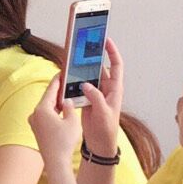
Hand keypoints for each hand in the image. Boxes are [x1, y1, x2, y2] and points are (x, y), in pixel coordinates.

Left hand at [29, 75, 84, 167]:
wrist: (56, 162)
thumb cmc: (64, 142)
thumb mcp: (72, 120)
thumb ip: (69, 106)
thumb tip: (66, 101)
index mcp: (42, 109)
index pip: (51, 90)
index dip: (58, 80)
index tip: (62, 72)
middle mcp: (35, 114)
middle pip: (47, 98)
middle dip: (57, 91)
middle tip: (66, 83)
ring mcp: (34, 123)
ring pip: (46, 108)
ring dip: (56, 102)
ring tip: (67, 96)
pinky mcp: (36, 130)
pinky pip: (45, 116)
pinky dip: (53, 112)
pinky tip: (61, 111)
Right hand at [70, 38, 123, 156]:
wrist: (99, 143)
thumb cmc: (106, 129)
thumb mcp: (102, 113)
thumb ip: (95, 97)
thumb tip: (85, 84)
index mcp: (114, 89)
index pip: (116, 65)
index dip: (112, 52)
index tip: (106, 40)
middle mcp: (106, 88)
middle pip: (99, 67)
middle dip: (92, 56)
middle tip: (83, 46)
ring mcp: (96, 93)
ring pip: (88, 75)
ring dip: (81, 69)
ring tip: (73, 59)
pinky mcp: (86, 99)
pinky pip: (80, 85)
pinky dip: (74, 81)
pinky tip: (67, 76)